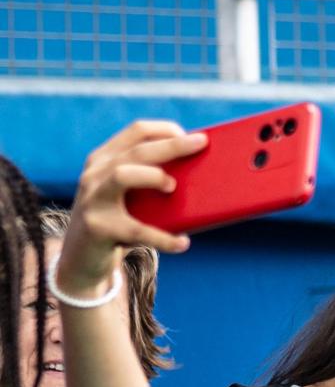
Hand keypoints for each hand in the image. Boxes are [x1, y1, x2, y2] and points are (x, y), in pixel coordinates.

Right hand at [58, 120, 206, 292]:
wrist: (80, 256)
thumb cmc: (117, 220)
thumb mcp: (127, 195)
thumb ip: (149, 180)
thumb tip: (202, 177)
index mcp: (105, 159)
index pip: (136, 131)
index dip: (166, 130)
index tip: (192, 136)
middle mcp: (95, 173)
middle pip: (137, 151)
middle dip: (172, 146)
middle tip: (200, 144)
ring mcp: (93, 199)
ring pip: (123, 175)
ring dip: (153, 176)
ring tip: (173, 188)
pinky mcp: (98, 228)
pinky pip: (136, 230)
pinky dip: (164, 238)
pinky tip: (183, 243)